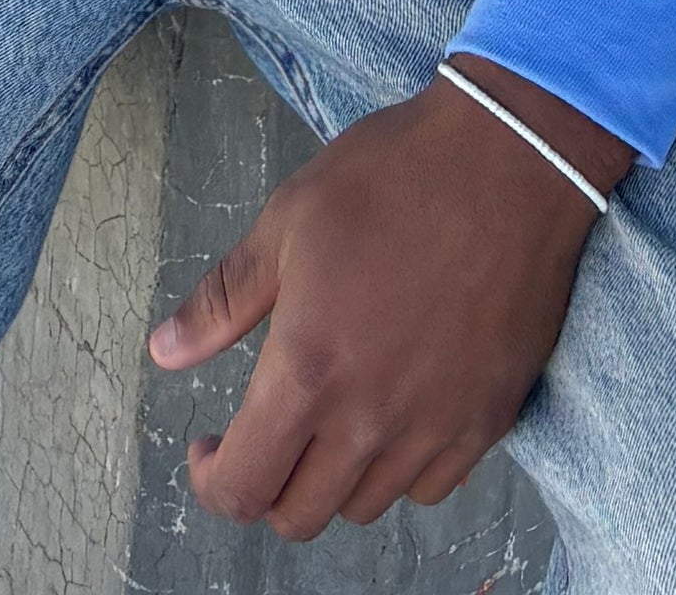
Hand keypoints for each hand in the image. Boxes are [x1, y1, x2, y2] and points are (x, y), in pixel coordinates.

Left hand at [145, 60, 623, 540]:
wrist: (511, 160)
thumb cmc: (393, 177)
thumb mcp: (288, 221)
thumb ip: (223, 300)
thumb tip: (164, 352)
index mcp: (309, 371)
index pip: (242, 489)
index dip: (211, 481)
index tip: (209, 445)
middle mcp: (371, 420)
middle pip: (300, 515)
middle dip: (267, 485)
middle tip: (267, 429)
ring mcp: (436, 429)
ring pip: (365, 504)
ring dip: (334, 475)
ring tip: (332, 409)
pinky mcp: (488, 421)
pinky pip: (430, 486)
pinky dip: (401, 466)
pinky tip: (395, 408)